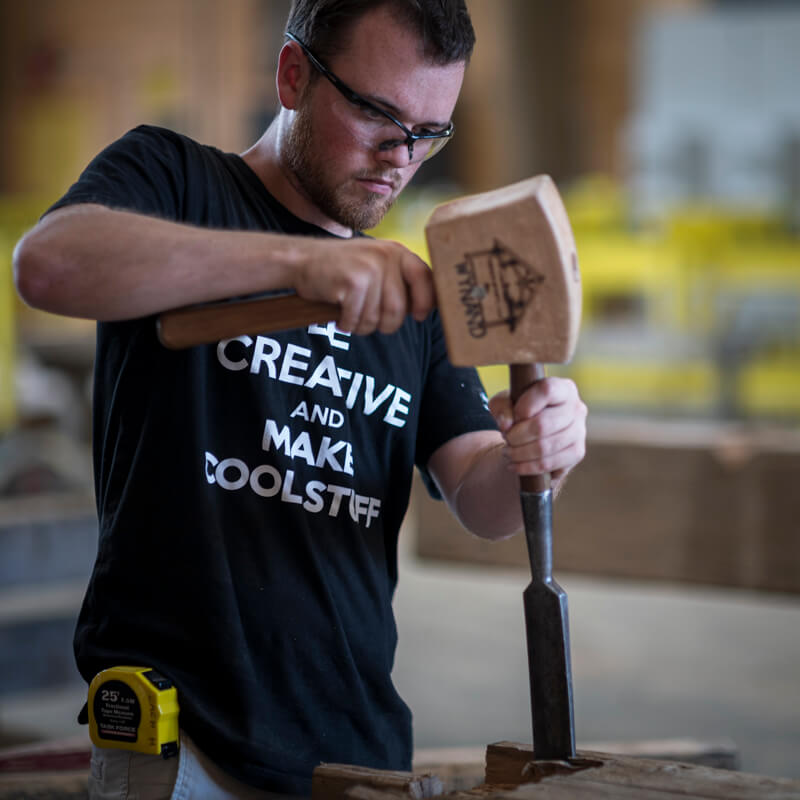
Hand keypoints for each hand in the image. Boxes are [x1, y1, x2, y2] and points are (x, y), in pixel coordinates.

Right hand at [294, 238, 434, 334]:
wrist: (301, 260)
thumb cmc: (342, 269)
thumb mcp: (376, 264)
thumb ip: (399, 280)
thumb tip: (429, 307)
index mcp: (396, 251)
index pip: (426, 278)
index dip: (426, 302)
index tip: (419, 315)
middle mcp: (386, 257)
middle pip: (398, 309)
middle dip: (385, 324)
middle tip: (368, 320)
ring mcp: (369, 268)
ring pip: (376, 318)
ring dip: (362, 325)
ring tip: (351, 314)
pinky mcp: (352, 282)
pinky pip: (357, 318)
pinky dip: (347, 323)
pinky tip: (340, 314)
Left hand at [489, 376, 586, 485]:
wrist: (532, 434)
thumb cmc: (518, 412)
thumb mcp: (504, 403)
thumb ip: (502, 407)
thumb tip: (506, 425)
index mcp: (562, 388)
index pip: (547, 390)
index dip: (525, 405)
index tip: (514, 416)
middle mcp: (576, 408)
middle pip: (543, 424)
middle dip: (517, 436)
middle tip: (506, 438)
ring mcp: (579, 431)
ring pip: (546, 447)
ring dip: (520, 453)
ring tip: (507, 452)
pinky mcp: (577, 453)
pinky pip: (550, 464)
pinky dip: (527, 467)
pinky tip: (514, 465)